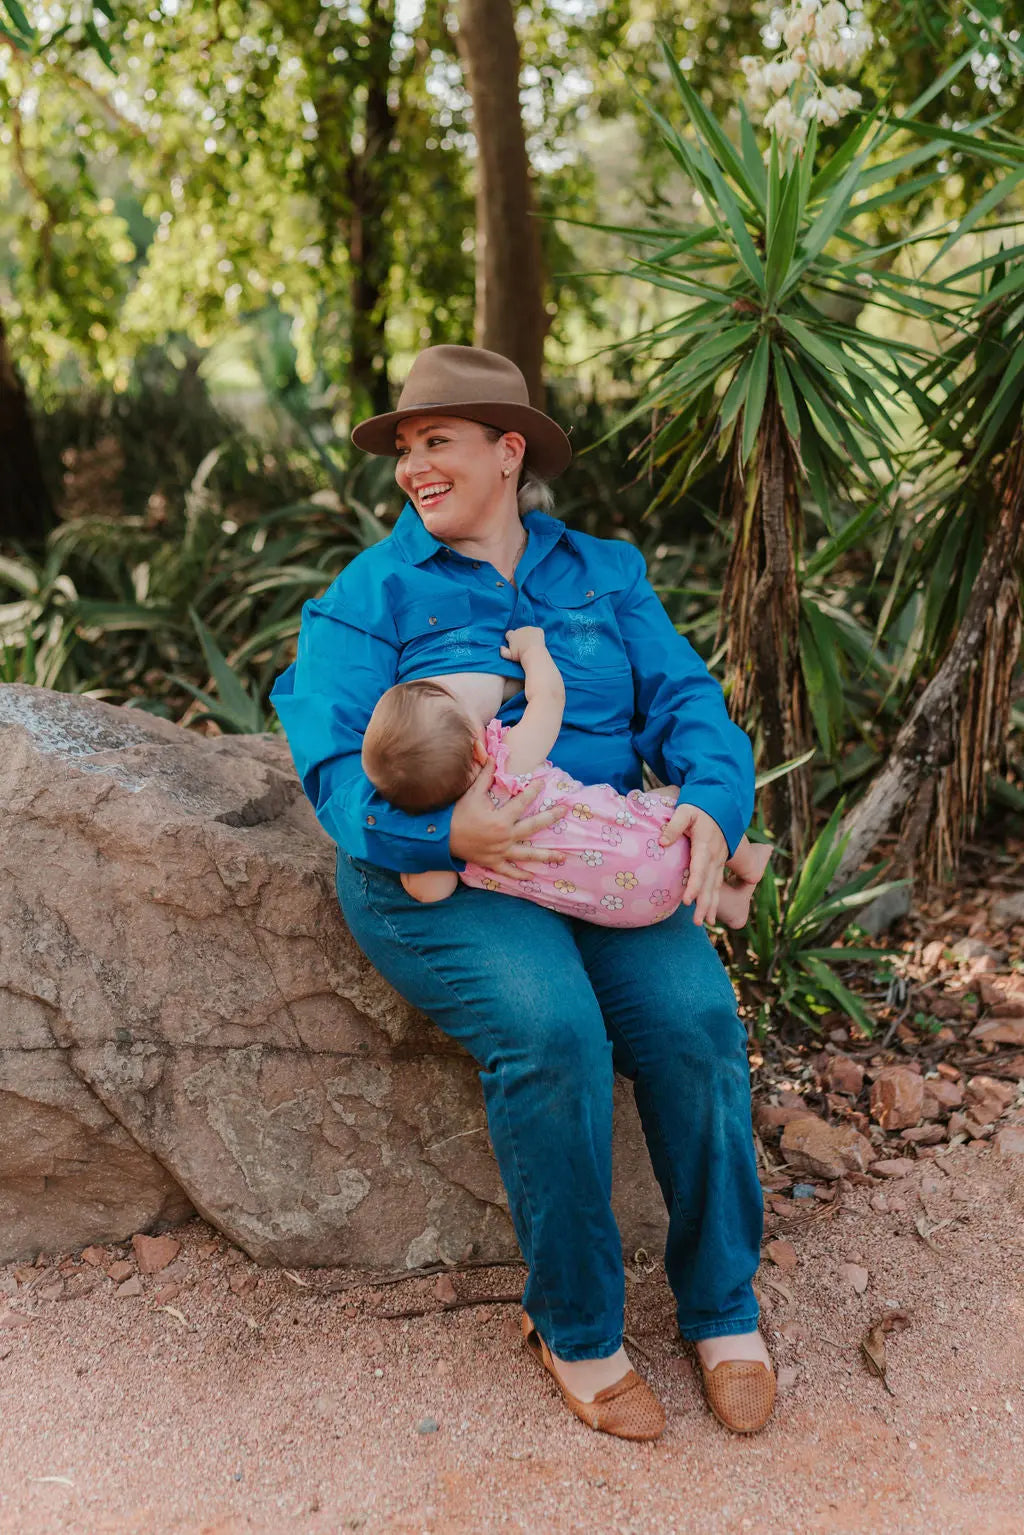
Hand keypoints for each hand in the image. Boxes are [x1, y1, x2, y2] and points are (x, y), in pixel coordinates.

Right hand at [450, 758, 563, 877]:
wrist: (440, 838)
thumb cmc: (456, 813)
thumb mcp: (471, 793)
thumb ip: (485, 775)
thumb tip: (492, 755)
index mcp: (500, 819)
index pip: (522, 802)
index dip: (533, 791)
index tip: (543, 783)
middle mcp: (504, 837)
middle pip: (533, 827)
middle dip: (551, 818)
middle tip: (565, 811)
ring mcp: (500, 852)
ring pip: (528, 854)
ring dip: (546, 856)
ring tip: (563, 857)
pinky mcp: (493, 862)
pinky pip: (509, 871)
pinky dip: (519, 875)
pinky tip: (531, 877)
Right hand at [499, 625, 547, 663]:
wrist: (533, 654)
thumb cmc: (521, 656)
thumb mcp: (509, 656)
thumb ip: (503, 652)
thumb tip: (501, 647)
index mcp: (512, 635)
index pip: (509, 634)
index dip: (511, 639)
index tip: (515, 645)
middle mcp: (520, 629)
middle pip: (519, 632)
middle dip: (520, 637)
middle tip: (524, 646)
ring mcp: (529, 628)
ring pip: (528, 631)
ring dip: (529, 636)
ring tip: (531, 645)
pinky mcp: (538, 630)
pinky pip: (537, 631)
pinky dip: (537, 635)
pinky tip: (538, 642)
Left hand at [659, 802, 726, 925]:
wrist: (720, 805)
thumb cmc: (698, 808)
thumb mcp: (685, 811)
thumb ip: (674, 826)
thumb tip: (661, 842)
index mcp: (705, 845)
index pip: (700, 869)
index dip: (694, 886)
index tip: (687, 901)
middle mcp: (715, 856)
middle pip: (710, 884)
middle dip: (704, 904)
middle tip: (697, 922)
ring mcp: (719, 861)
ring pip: (715, 887)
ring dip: (712, 906)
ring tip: (706, 923)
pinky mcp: (719, 864)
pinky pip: (717, 885)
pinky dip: (715, 900)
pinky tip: (710, 915)